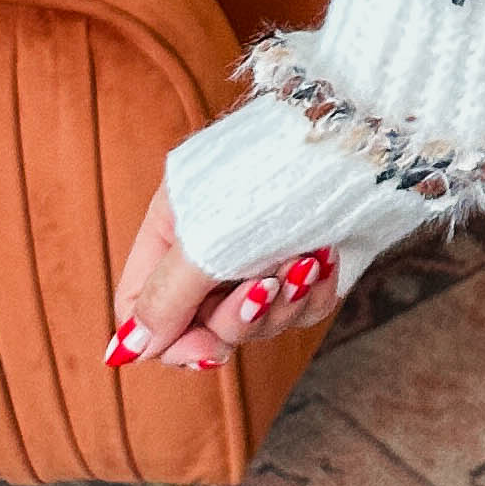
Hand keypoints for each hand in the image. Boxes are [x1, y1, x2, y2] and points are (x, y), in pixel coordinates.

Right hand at [104, 179, 340, 374]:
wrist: (355, 135)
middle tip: (267, 288)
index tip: (207, 349)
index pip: (143, 309)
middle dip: (240, 318)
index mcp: (172, 230)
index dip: (171, 342)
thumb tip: (128, 350)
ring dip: (284, 302)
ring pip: (259, 324)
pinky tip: (327, 257)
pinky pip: (303, 309)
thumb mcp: (206, 237)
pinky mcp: (307, 261)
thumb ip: (166, 297)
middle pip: (204, 326)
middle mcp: (212, 247)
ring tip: (305, 260)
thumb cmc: (272, 172)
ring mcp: (261, 255)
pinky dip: (316, 292)